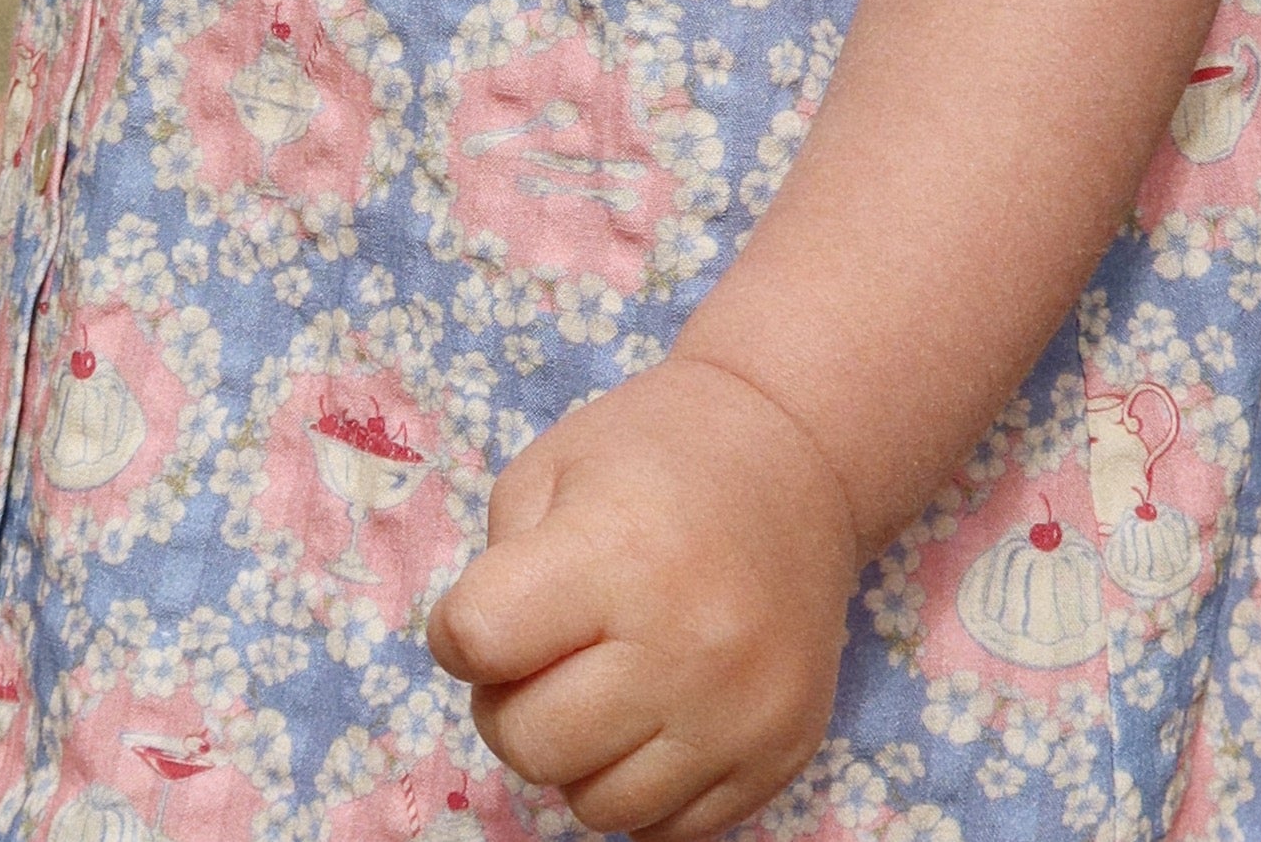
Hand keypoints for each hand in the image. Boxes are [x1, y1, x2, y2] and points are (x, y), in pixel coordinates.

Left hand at [425, 357, 860, 839]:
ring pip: (598, 807)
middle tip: (547, 655)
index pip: (476, 642)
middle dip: (513, 705)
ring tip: (605, 687)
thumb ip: (496, 575)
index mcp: (615, 554)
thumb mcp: (551, 471)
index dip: (461, 632)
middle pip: (531, 745)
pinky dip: (644, 785)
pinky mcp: (780, 754)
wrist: (800, 454)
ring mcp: (740, 712)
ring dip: (579, 758)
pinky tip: (656, 718)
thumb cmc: (656, 455)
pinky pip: (671, 829)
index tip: (494, 606)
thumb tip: (484, 678)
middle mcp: (684, 645)